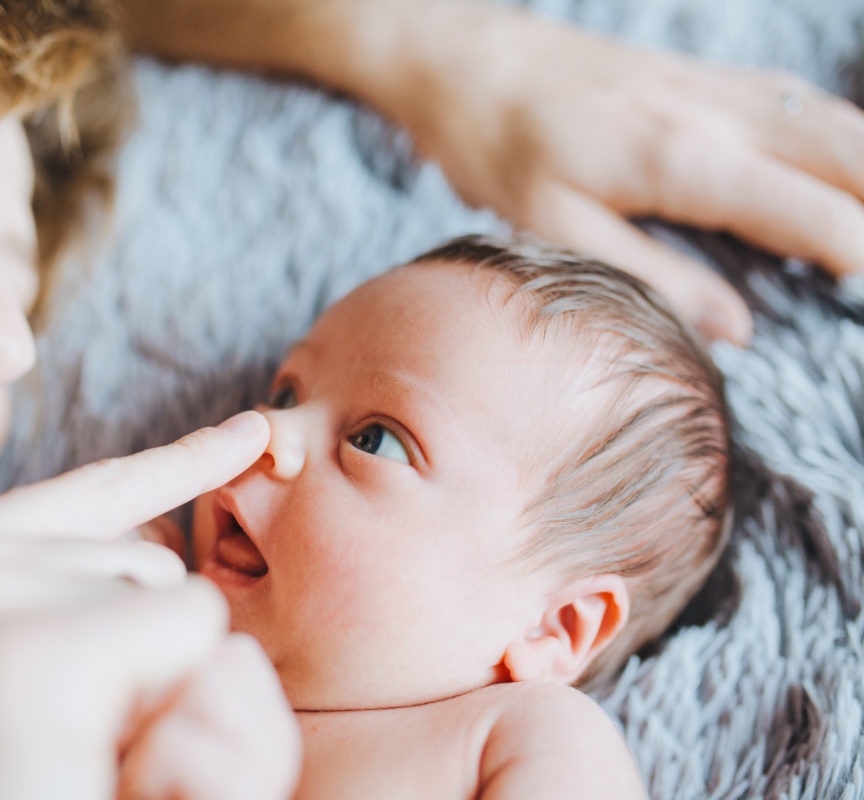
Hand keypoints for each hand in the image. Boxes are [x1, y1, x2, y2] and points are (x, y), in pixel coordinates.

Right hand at [0, 412, 270, 799]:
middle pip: (145, 558)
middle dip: (148, 661)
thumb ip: (87, 596)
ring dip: (151, 695)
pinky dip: (173, 712)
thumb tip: (186, 538)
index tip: (257, 429)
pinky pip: (188, 634)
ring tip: (65, 761)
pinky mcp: (16, 651)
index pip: (89, 496)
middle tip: (68, 750)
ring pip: (171, 596)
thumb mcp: (32, 676)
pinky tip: (76, 762)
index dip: (181, 464)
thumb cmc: (7, 786)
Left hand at [385, 5, 863, 342]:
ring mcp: (716, 87)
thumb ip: (653, 279)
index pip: (812, 213)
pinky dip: (841, 138)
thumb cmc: (498, 147)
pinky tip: (845, 166)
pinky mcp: (704, 77)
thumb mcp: (554, 230)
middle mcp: (717, 114)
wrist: (468, 60)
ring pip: (836, 123)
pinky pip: (800, 104)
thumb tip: (738, 330)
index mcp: (682, 159)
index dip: (860, 257)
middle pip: (848, 158)